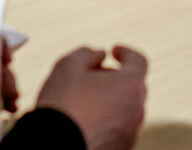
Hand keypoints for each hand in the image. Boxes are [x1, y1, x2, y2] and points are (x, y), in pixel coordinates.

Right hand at [33, 46, 147, 149]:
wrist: (53, 149)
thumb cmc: (62, 105)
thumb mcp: (68, 66)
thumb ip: (88, 53)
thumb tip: (100, 55)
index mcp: (131, 85)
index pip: (138, 61)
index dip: (126, 53)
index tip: (113, 51)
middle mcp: (137, 110)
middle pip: (131, 86)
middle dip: (114, 77)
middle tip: (90, 77)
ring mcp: (130, 133)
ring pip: (124, 109)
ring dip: (110, 101)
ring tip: (82, 103)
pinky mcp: (120, 149)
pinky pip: (117, 129)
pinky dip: (106, 122)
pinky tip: (83, 123)